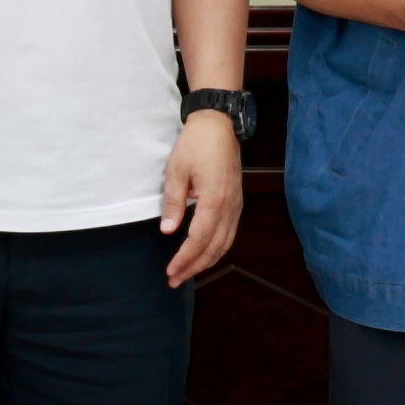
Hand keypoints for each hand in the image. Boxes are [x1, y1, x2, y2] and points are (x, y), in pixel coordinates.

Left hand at [157, 111, 244, 286]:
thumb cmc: (196, 144)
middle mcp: (230, 208)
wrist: (219, 124)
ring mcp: (236, 206)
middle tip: (174, 279)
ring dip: (206, 261)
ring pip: (224, 244)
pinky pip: (229, 234)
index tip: (170, 271)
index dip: (184, 259)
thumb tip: (168, 231)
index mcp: (214, 200)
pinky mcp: (236, 203)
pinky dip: (216, 249)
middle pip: (214, 248)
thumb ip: (173, 203)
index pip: (199, 240)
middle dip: (194, 267)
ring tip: (187, 271)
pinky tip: (203, 253)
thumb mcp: (176, 171)